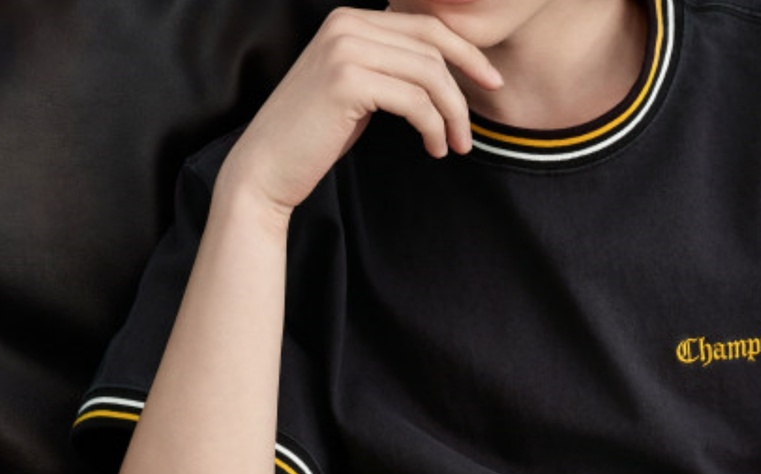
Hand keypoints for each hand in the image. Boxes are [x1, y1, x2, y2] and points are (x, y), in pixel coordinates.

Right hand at [221, 9, 501, 215]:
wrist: (268, 165)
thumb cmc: (315, 136)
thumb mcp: (357, 90)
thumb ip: (388, 68)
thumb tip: (438, 70)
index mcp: (349, 20)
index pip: (425, 25)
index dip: (466, 52)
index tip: (491, 82)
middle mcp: (346, 24)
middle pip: (433, 47)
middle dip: (463, 90)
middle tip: (472, 132)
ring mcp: (345, 49)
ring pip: (429, 74)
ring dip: (452, 116)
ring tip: (454, 147)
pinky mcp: (347, 81)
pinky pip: (415, 101)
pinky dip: (433, 127)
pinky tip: (433, 148)